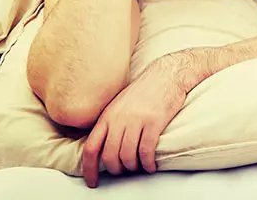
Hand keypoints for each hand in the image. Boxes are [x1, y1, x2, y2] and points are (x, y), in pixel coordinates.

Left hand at [82, 55, 185, 187]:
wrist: (167, 74)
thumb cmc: (145, 90)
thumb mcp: (120, 104)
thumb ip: (110, 122)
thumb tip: (104, 146)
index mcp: (107, 116)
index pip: (91, 148)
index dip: (89, 169)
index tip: (93, 182)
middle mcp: (119, 119)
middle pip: (110, 156)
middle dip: (116, 170)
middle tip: (124, 171)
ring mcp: (136, 120)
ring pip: (128, 156)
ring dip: (133, 167)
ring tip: (139, 166)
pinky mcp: (154, 122)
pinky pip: (146, 151)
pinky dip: (148, 163)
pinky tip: (151, 165)